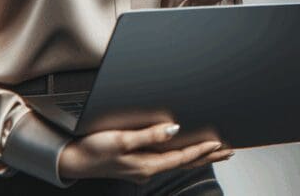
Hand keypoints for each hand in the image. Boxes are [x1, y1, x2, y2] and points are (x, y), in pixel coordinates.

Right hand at [59, 122, 232, 183]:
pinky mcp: (135, 164)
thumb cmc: (92, 149)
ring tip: (214, 152)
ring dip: (197, 157)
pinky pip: (165, 161)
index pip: (183, 158)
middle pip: (185, 163)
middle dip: (208, 157)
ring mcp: (142, 169)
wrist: (71, 160)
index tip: (220, 144)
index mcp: (147, 164)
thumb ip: (149, 135)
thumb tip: (174, 129)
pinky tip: (182, 153)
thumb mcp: (121, 139)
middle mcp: (147, 169)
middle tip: (228, 152)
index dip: (203, 150)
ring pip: (176, 163)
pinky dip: (180, 157)